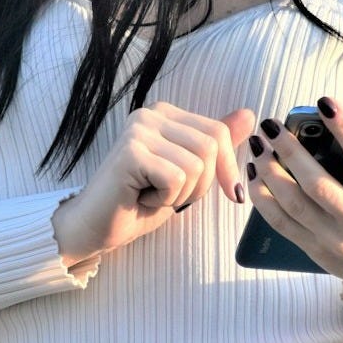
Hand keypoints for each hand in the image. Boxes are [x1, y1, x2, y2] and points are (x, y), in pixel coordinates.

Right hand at [52, 103, 254, 265]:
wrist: (93, 228)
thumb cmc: (138, 203)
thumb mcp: (187, 174)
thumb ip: (214, 144)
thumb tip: (249, 114)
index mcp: (164, 113)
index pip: (218, 131)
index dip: (225, 168)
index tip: (227, 193)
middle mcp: (150, 114)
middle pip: (210, 146)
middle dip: (201, 184)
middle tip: (170, 196)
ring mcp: (138, 130)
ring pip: (196, 165)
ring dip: (182, 195)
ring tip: (152, 196)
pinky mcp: (130, 152)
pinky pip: (176, 178)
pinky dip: (165, 200)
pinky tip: (140, 198)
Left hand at [247, 98, 342, 307]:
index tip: (324, 102)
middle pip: (319, 185)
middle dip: (291, 152)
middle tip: (271, 124)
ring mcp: (333, 239)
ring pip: (294, 205)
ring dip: (270, 173)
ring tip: (257, 145)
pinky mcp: (314, 249)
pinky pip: (282, 224)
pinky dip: (262, 199)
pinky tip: (253, 173)